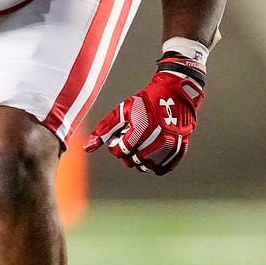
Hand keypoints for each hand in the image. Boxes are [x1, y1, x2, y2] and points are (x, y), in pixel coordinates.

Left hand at [84, 55, 205, 174]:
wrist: (176, 95)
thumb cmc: (146, 101)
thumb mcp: (122, 111)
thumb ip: (104, 130)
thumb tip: (87, 147)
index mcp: (141, 130)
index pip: (120, 153)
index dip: (116, 145)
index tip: (121, 136)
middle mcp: (157, 141)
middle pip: (131, 162)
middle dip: (127, 152)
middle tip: (132, 138)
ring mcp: (170, 147)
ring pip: (146, 167)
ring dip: (140, 158)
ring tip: (142, 143)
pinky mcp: (179, 151)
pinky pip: (161, 169)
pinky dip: (155, 163)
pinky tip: (153, 150)